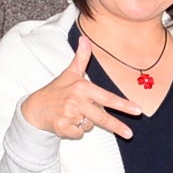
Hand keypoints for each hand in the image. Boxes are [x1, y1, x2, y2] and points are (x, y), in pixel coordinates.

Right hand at [20, 39, 137, 141]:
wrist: (35, 108)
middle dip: (117, 127)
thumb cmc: (57, 90)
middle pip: (102, 117)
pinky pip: (79, 134)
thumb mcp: (70, 73)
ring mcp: (69, 115)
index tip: (137, 110)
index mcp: (82, 87)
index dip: (123, 105)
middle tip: (129, 134)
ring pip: (89, 126)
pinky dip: (75, 131)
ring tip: (73, 114)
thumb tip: (85, 38)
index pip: (107, 97)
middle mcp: (76, 101)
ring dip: (85, 124)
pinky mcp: (62, 127)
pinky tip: (66, 123)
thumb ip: (81, 58)